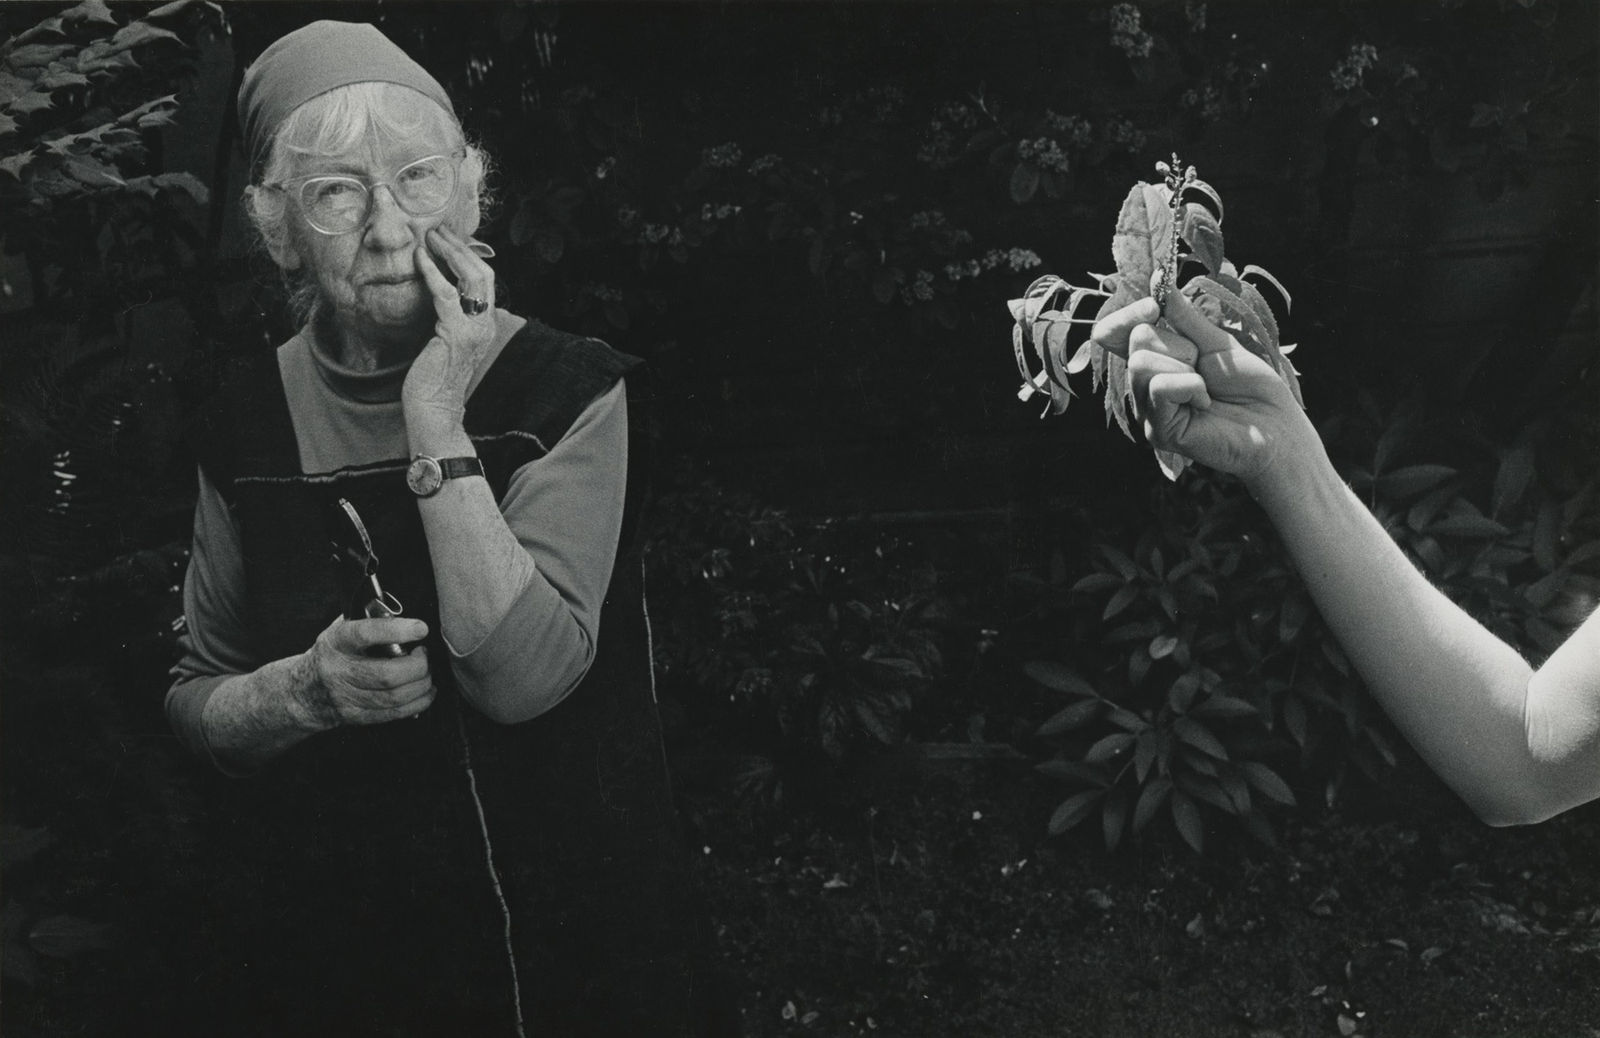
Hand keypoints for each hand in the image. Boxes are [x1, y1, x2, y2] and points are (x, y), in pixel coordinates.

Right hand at [294, 615, 435, 728]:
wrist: (303, 690)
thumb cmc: (332, 654)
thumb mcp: (340, 630)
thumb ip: (368, 620)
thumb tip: (402, 613)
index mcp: (337, 642)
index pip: (365, 634)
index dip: (396, 630)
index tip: (420, 628)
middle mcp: (339, 670)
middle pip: (386, 674)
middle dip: (417, 666)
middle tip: (425, 655)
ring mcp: (347, 697)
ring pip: (393, 697)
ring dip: (421, 685)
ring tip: (427, 674)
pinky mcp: (356, 716)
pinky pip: (394, 713)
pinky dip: (417, 703)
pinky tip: (425, 693)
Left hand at [402, 225, 496, 427]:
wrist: (434, 408)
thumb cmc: (433, 377)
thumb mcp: (444, 339)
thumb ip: (446, 316)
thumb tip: (434, 289)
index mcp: (485, 324)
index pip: (485, 280)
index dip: (469, 255)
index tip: (448, 238)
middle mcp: (486, 324)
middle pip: (483, 272)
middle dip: (461, 247)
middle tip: (439, 229)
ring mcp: (474, 329)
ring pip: (471, 277)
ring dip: (450, 252)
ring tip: (431, 235)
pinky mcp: (456, 333)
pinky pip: (445, 293)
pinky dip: (432, 271)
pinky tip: (420, 257)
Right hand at [1097, 290, 1319, 486]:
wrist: (1275, 425)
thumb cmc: (1250, 385)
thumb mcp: (1216, 340)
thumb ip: (1183, 316)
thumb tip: (1159, 278)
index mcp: (1154, 360)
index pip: (1112, 332)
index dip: (1129, 314)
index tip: (1155, 306)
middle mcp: (1144, 385)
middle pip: (1136, 339)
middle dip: (1178, 344)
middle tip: (1202, 366)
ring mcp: (1148, 410)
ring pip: (1142, 363)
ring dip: (1185, 367)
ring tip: (1205, 388)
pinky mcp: (1158, 431)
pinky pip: (1159, 387)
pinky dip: (1190, 387)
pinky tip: (1204, 404)